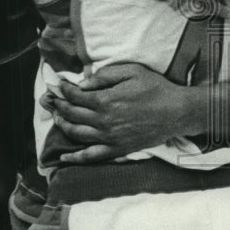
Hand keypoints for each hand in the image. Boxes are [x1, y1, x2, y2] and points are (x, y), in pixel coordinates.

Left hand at [53, 63, 191, 163]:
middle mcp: (103, 121)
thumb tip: (82, 84)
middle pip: (72, 114)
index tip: (58, 85)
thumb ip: (104, 76)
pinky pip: (91, 156)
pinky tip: (65, 158)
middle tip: (52, 100)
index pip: (75, 95)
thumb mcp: (131, 72)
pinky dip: (76, 158)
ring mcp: (109, 138)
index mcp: (105, 101)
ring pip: (77, 133)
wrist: (176, 112)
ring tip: (57, 118)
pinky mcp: (117, 149)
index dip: (63, 89)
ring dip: (63, 125)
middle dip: (58, 105)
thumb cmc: (156, 88)